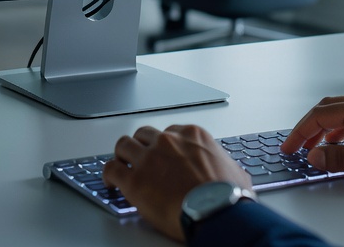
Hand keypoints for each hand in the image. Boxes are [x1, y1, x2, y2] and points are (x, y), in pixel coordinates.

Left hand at [102, 124, 253, 241]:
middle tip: (139, 158)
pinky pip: (111, 169)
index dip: (162, 145)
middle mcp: (168, 142)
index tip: (161, 154)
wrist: (217, 212)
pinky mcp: (134, 180)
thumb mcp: (235, 171)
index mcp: (192, 136)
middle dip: (140, 146)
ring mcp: (149, 159)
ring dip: (122, 156)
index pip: (169, 132)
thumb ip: (224, 165)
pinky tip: (111, 182)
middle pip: (143, 134)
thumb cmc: (228, 196)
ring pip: (123, 145)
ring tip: (121, 166)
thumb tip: (230, 171)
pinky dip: (108, 175)